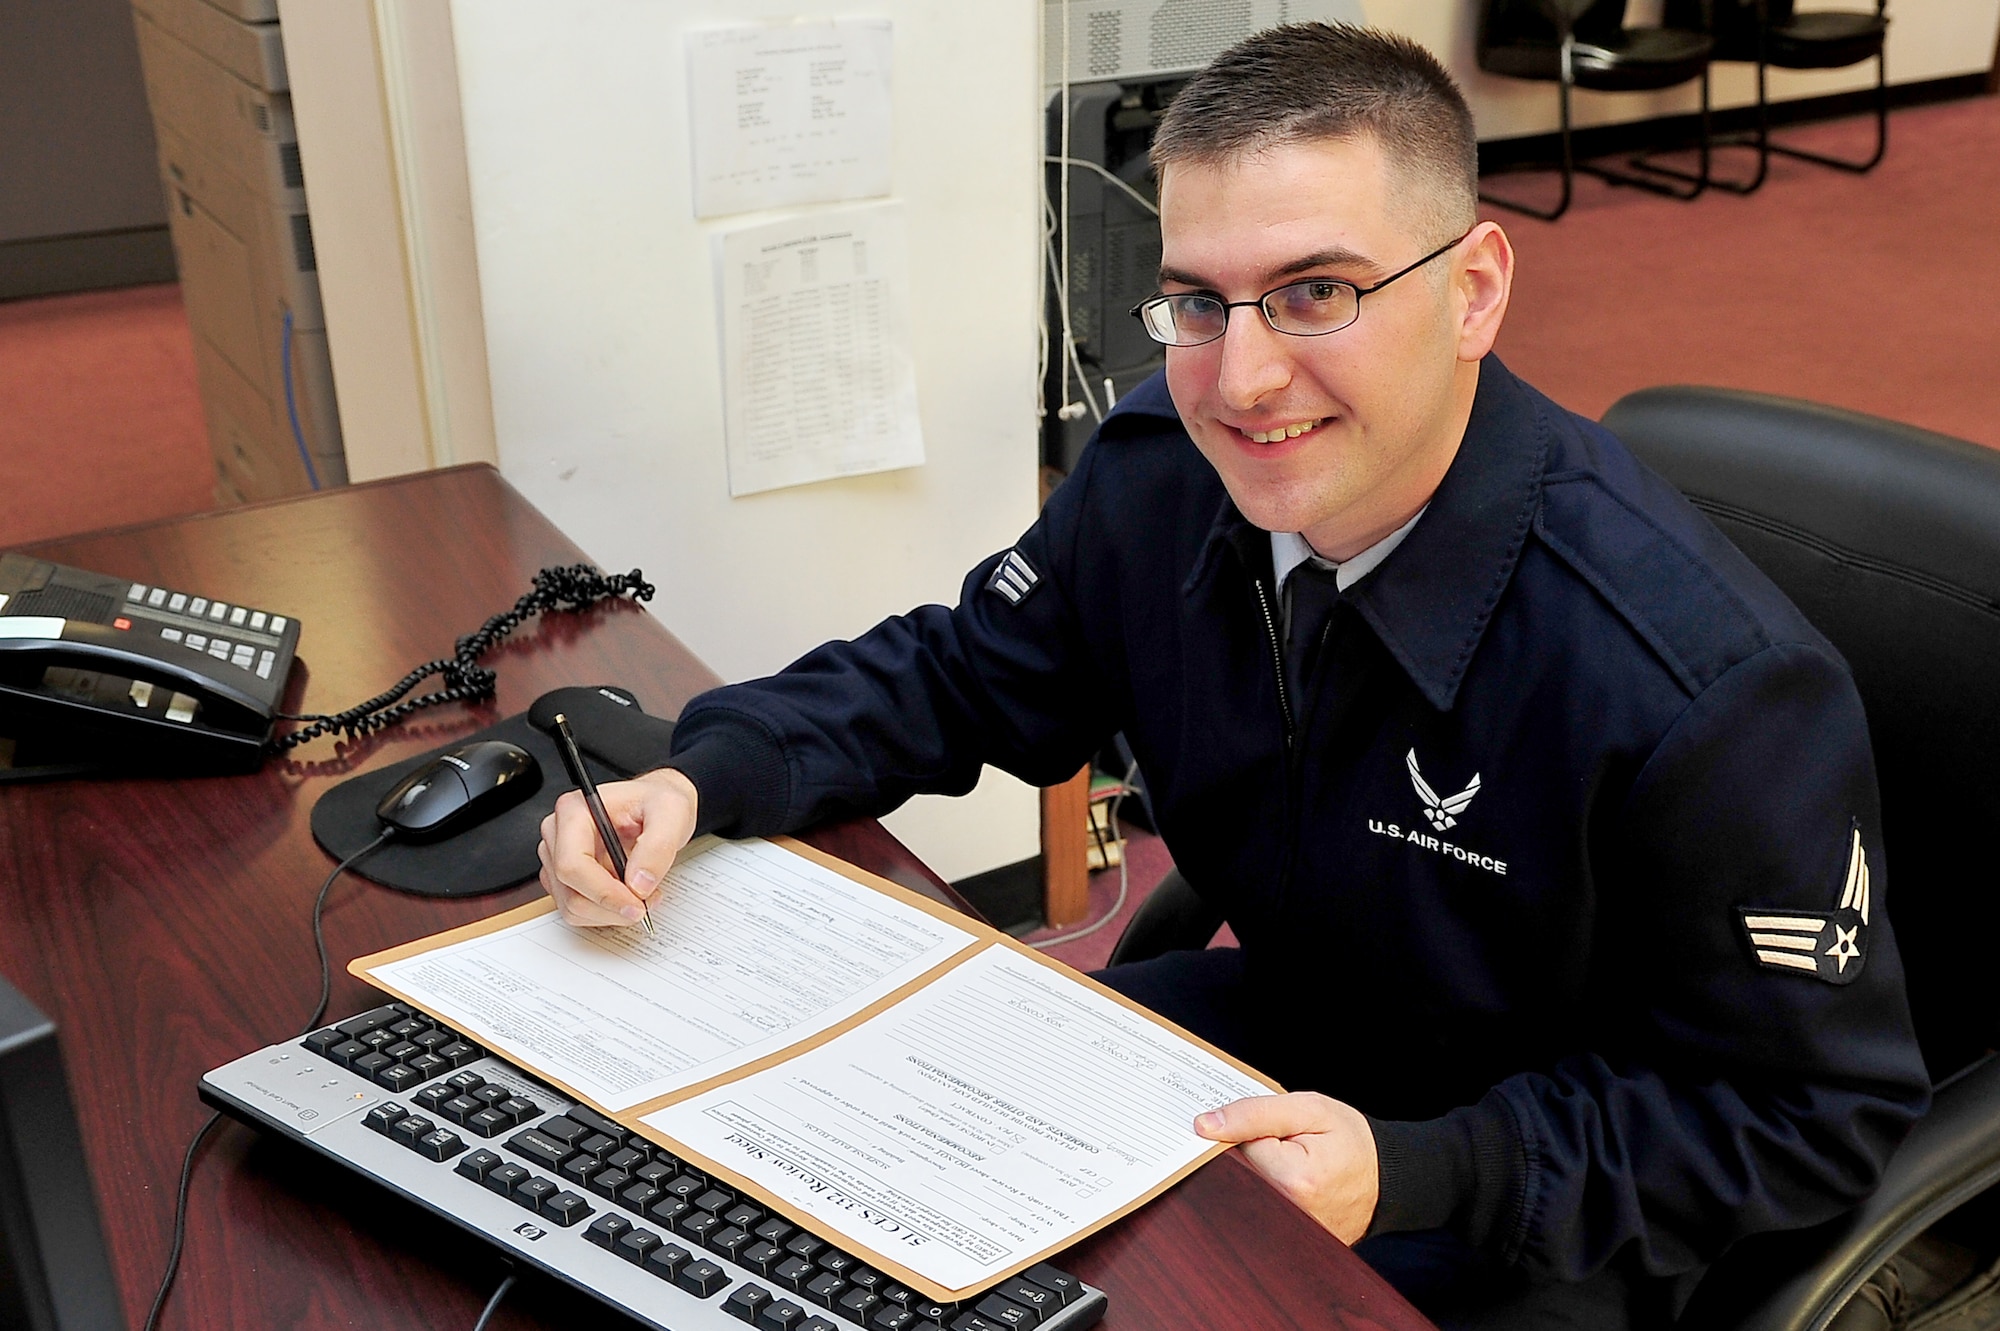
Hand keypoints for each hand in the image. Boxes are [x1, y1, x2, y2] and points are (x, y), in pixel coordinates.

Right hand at [537, 768, 697, 926]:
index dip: (603, 893)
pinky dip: (605, 912)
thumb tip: (639, 883)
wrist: (657, 808)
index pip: (572, 864)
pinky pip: (578, 910)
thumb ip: (658, 845)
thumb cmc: (657, 803)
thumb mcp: (672, 811)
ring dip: (610, 913)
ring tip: (641, 896)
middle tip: (646, 903)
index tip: (635, 904)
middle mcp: (559, 834)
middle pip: (570, 891)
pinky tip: (627, 896)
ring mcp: (558, 858)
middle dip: (611, 907)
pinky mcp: (565, 878)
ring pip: (572, 906)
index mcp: (574, 811)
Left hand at [1195, 1092, 1378, 1243]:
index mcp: (1293, 1180)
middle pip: (1235, 1175)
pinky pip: (1257, 1208)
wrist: (1387, 1179)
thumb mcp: (1310, 1109)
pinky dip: (1262, 1189)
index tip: (1256, 1124)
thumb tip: (1204, 1125)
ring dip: (1253, 1171)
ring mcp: (1288, 1232)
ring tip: (1283, 1157)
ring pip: (1244, 1192)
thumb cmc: (1352, 1141)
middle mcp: (1287, 1213)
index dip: (1242, 1129)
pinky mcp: (1287, 1240)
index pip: (1235, 1148)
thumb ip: (1255, 1113)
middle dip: (1243, 1152)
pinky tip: (1282, 1176)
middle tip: (1271, 1140)